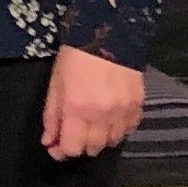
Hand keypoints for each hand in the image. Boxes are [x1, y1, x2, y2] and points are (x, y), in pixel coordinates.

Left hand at [41, 44, 143, 159]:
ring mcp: (123, 112)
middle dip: (80, 145)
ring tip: (90, 125)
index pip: (73, 148)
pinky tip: (109, 119)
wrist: (109, 35)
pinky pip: (129, 130)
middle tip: (72, 133)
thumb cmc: (75, 57)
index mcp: (78, 109)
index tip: (56, 147)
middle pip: (93, 149)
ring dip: (99, 139)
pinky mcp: (138, 105)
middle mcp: (103, 116)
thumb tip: (49, 141)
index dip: (62, 151)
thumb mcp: (55, 84)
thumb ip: (52, 116)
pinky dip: (118, 130)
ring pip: (112, 142)